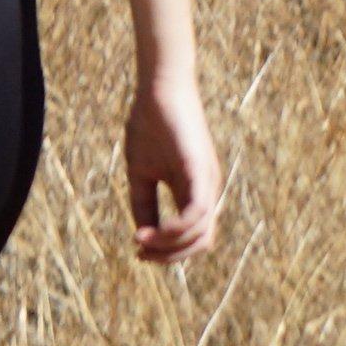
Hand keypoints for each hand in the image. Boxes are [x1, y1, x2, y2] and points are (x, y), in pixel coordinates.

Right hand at [127, 72, 222, 262]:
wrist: (158, 89)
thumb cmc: (150, 124)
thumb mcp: (142, 170)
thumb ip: (144, 202)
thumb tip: (142, 234)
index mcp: (194, 191)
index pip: (193, 235)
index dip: (168, 251)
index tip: (138, 251)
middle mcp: (207, 191)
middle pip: (201, 242)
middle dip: (171, 256)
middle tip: (141, 254)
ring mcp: (207, 183)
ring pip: (200, 233)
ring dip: (169, 246)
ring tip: (141, 241)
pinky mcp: (200, 172)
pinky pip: (196, 213)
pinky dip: (175, 229)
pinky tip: (152, 231)